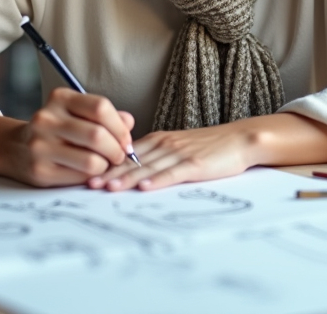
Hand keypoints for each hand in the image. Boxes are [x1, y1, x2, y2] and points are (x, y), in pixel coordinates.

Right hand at [8, 88, 135, 187]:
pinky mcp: (39, 171)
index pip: (100, 107)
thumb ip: (106, 116)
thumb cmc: (57, 130)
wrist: (15, 148)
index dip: (120, 127)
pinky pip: (80, 177)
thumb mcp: (77, 113)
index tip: (126, 141)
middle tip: (120, 156)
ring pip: (92, 161)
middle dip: (117, 150)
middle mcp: (46, 119)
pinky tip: (89, 172)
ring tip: (105, 164)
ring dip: (106, 166)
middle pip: (98, 135)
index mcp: (60, 98)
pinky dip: (92, 177)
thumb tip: (129, 123)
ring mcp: (40, 145)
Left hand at [88, 119, 259, 191]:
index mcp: (159, 140)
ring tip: (108, 187)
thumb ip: (156, 156)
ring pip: (148, 167)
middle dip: (109, 173)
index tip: (86, 174)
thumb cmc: (209, 147)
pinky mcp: (195, 163)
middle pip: (132, 161)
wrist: (240, 139)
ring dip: (126, 178)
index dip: (106, 165)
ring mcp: (180, 153)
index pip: (127, 154)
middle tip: (87, 184)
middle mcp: (165, 144)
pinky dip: (157, 180)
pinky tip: (145, 187)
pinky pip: (173, 173)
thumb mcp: (178, 147)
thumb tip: (132, 172)